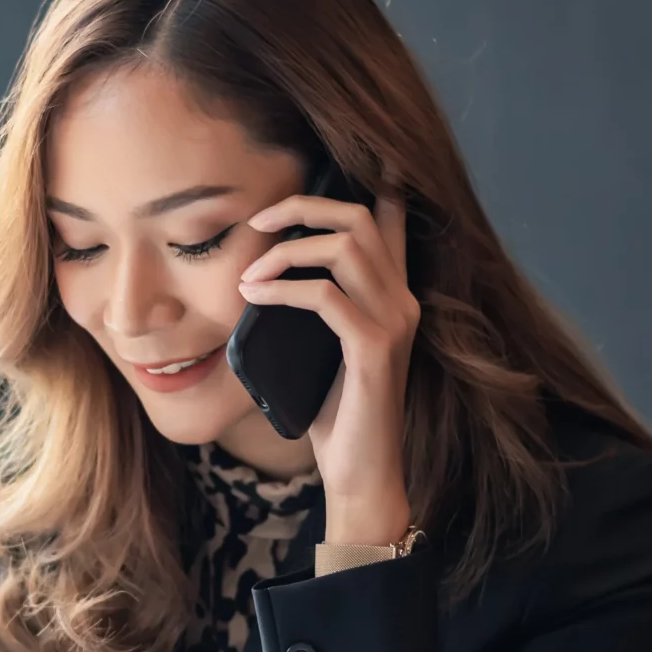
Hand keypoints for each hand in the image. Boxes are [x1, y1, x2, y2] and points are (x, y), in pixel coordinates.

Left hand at [237, 194, 419, 545]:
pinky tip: (255, 299)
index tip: (305, 178)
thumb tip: (258, 270)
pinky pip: (326, 297)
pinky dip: (284, 290)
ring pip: (345, 247)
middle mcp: (402, 299)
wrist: (360, 473)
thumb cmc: (334, 413)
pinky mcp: (375, 350)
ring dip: (287, 251)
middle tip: (258, 221)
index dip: (356, 183)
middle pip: (360, 216)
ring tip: (248, 274)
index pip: (388, 217)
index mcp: (392, 294)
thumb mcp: (318, 347)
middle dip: (303, 207)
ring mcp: (394, 323)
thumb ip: (309, 306)